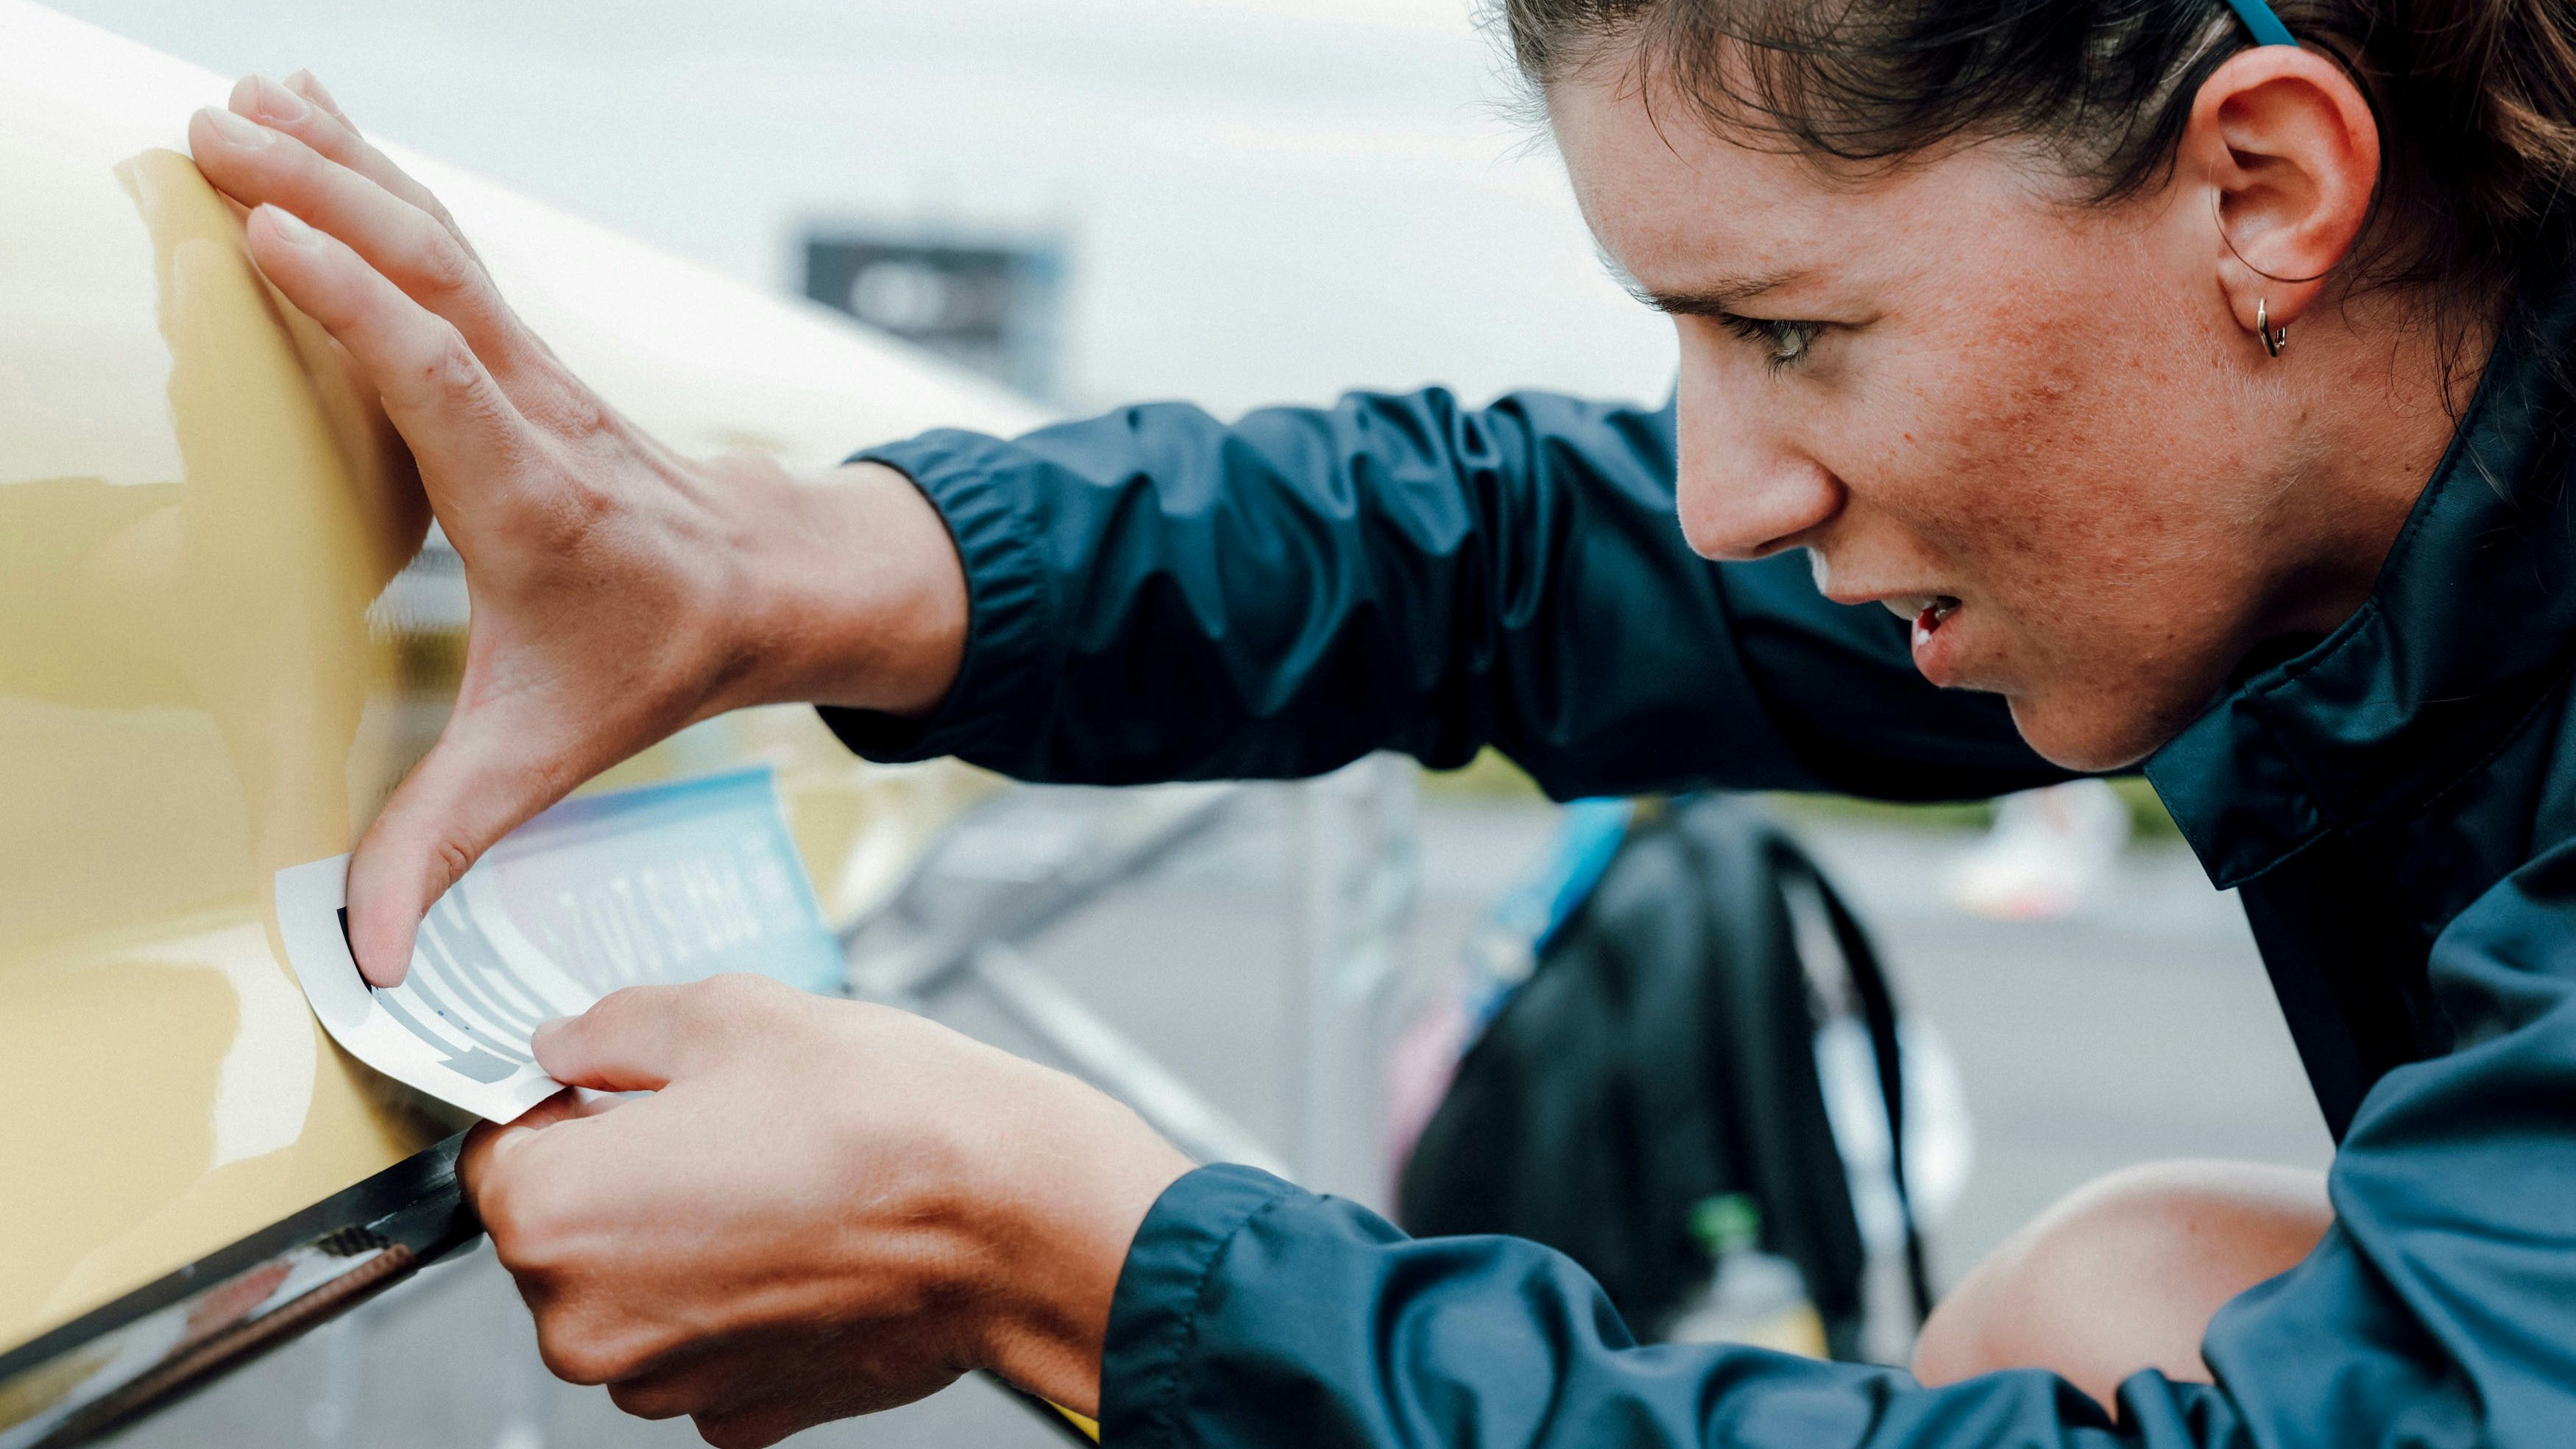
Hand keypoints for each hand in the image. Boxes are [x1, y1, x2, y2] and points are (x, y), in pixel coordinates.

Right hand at [188, 75, 967, 983]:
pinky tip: (317, 123)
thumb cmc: (665, 658)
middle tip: (217, 127)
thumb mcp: (551, 755)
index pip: (441, 379)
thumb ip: (445, 843)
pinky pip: (446, 253)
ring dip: (346, 166)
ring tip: (247, 93)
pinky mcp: (524, 354)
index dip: (360, 306)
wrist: (779, 584)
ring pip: (441, 247)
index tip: (272, 231)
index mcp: (536, 496)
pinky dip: (379, 183)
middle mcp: (538, 412)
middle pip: (433, 280)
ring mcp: (535, 370)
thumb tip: (358, 957)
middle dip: (329, 196)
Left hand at [460, 975, 1193, 1445]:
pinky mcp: (741, 1415)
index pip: (496, 1150)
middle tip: (726, 1126)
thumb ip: (611, 1028)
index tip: (628, 1091)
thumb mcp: (730, 1013)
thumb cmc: (881, 1114)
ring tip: (777, 1180)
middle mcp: (585, 1325)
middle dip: (622, 1179)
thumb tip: (563, 1045)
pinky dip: (736, 1303)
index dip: (565, 1107)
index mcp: (553, 1216)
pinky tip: (804, 1246)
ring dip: (678, 1243)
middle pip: (559, 1234)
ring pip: (630, 1296)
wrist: (1012, 1216)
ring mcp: (666, 1384)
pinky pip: (700, 1346)